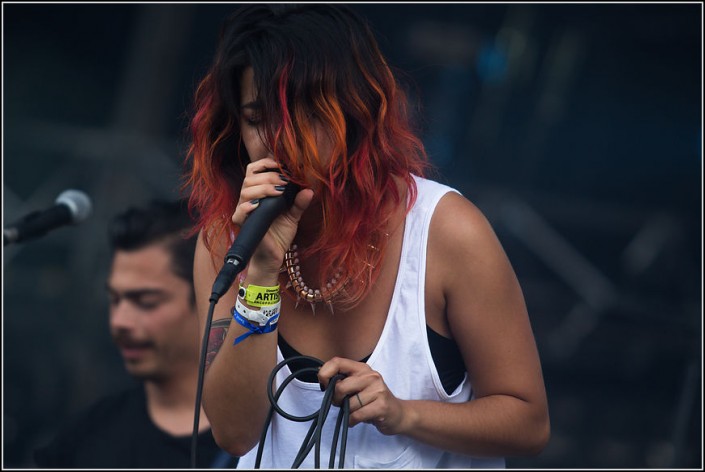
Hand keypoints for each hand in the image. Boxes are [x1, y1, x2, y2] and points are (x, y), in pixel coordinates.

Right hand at [231, 157, 313, 277]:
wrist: (274, 256)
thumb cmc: (280, 233)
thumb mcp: (293, 215)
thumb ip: (299, 202)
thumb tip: (308, 190)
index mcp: (259, 192)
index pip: (254, 170)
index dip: (265, 163)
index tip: (281, 165)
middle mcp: (249, 199)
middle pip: (250, 178)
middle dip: (269, 177)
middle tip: (285, 182)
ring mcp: (244, 211)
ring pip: (245, 191)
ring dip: (263, 188)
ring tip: (278, 192)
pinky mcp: (243, 224)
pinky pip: (239, 212)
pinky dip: (247, 206)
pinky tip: (259, 205)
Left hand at [318, 357, 407, 434]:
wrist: (398, 414)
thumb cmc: (373, 400)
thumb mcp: (359, 385)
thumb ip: (343, 380)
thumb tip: (322, 378)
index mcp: (362, 368)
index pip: (336, 362)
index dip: (324, 374)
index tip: (324, 386)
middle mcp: (371, 376)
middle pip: (340, 387)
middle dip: (336, 400)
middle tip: (343, 404)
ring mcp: (378, 390)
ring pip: (348, 404)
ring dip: (347, 412)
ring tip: (355, 411)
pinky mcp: (381, 406)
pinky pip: (356, 415)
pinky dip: (351, 421)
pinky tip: (356, 420)